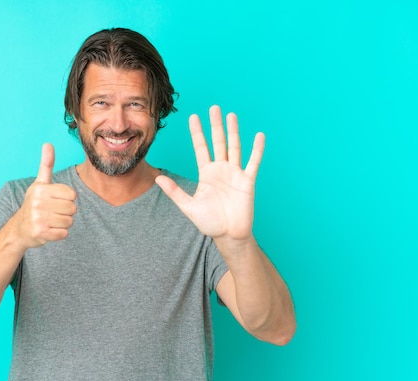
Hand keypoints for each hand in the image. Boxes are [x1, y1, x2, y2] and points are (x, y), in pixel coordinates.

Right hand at [15, 143, 76, 248]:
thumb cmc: (34, 204)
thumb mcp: (40, 183)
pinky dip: (59, 234)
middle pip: (72, 209)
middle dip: (67, 212)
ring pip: (69, 222)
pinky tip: (49, 230)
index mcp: (41, 189)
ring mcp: (38, 219)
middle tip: (54, 212)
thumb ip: (46, 164)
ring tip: (51, 221)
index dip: (68, 199)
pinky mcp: (41, 233)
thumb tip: (48, 143)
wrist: (19, 229)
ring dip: (64, 223)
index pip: (72, 195)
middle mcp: (38, 203)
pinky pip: (64, 234)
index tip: (56, 200)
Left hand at [155, 105, 264, 241]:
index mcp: (206, 173)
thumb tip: (158, 179)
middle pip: (218, 142)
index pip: (201, 148)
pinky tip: (258, 135)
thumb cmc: (210, 223)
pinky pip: (253, 162)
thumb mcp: (188, 206)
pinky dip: (257, 149)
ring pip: (234, 147)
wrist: (229, 235)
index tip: (193, 117)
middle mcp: (221, 170)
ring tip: (231, 115)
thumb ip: (175, 192)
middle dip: (215, 125)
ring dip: (233, 131)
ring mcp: (235, 174)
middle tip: (214, 107)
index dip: (197, 132)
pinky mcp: (247, 181)